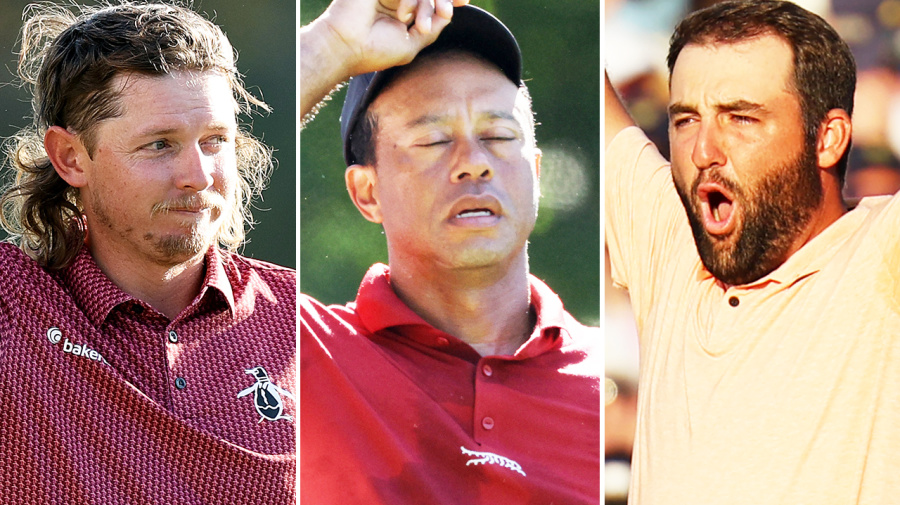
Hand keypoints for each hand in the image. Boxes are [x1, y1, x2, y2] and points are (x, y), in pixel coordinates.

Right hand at [319, 0, 469, 75]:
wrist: (347, 47)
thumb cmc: (375, 52)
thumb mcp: (411, 45)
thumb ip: (431, 29)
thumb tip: (450, 13)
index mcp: (400, 12)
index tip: (464, 0)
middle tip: (447, 12)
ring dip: (425, 5)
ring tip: (420, 25)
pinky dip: (410, 0)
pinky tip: (402, 15)